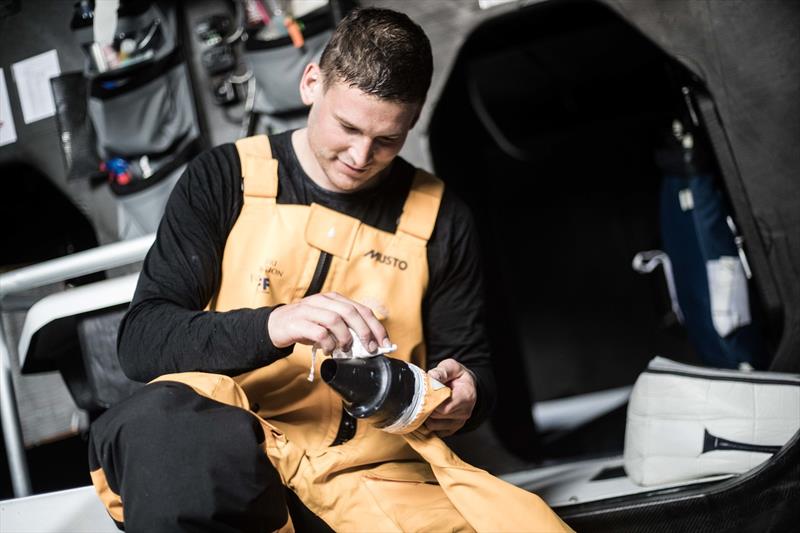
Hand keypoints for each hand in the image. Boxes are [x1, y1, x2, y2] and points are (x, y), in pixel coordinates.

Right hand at [267, 292, 388, 353]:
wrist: (276, 325)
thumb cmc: (306, 325)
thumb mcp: (327, 322)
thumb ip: (346, 327)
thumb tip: (369, 343)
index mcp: (334, 299)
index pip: (361, 309)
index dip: (376, 326)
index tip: (385, 342)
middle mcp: (323, 301)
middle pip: (351, 312)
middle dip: (365, 332)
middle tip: (370, 348)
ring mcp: (310, 310)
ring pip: (335, 319)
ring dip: (345, 338)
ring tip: (346, 349)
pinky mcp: (298, 322)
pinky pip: (319, 333)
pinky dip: (328, 344)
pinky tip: (329, 351)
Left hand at [424, 359, 476, 436]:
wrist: (467, 387)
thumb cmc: (458, 376)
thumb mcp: (452, 367)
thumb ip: (442, 371)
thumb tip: (431, 376)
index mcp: (466, 396)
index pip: (445, 406)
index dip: (431, 401)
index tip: (424, 392)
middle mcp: (464, 412)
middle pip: (438, 416)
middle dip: (426, 407)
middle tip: (420, 397)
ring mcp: (459, 423)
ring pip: (433, 426)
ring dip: (425, 416)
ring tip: (425, 403)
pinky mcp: (452, 429)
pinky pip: (434, 432)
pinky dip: (427, 424)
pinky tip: (427, 412)